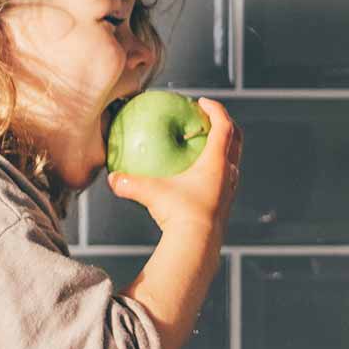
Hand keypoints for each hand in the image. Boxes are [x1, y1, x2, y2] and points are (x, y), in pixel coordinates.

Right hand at [105, 96, 240, 235]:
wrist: (198, 246)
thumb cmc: (178, 215)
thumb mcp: (150, 193)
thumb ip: (129, 182)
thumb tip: (112, 179)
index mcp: (216, 162)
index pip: (224, 126)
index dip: (216, 110)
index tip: (203, 102)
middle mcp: (228, 174)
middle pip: (236, 141)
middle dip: (225, 126)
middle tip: (210, 119)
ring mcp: (229, 191)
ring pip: (234, 162)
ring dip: (225, 150)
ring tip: (207, 146)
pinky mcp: (225, 207)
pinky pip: (225, 181)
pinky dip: (216, 172)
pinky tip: (199, 178)